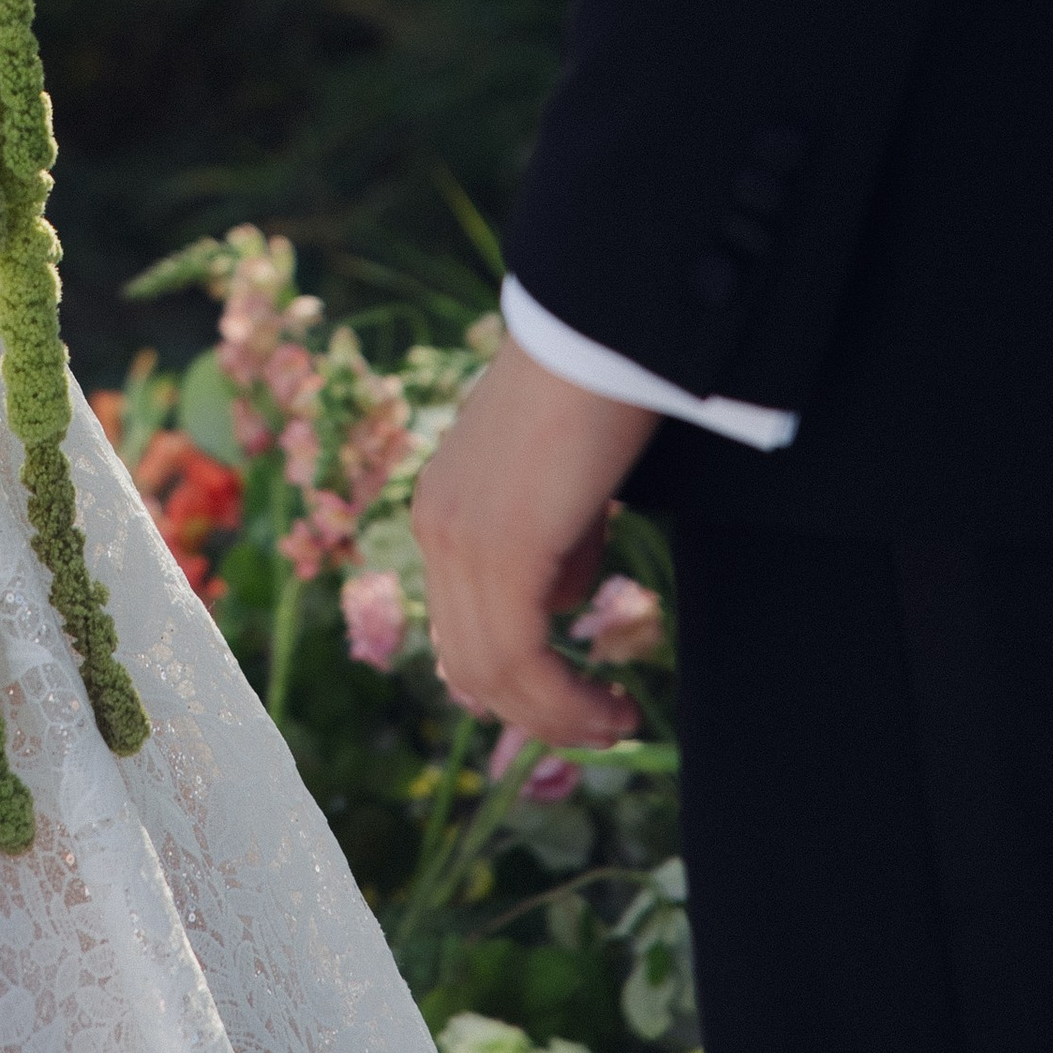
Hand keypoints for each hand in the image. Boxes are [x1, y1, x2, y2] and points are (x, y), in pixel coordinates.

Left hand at [412, 338, 659, 752]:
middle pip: (469, 664)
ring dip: (558, 716)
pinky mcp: (498, 550)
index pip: (459, 627)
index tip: (577, 699)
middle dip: (540, 710)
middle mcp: (435, 527)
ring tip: (617, 722)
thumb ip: (551, 536)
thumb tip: (564, 593)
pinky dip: (566, 702)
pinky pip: (520, 660)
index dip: (515, 680)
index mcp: (443, 508)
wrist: (598, 329)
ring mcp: (458, 538)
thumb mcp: (560, 481)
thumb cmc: (596, 389)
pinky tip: (613, 706)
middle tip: (605, 723)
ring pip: (491, 672)